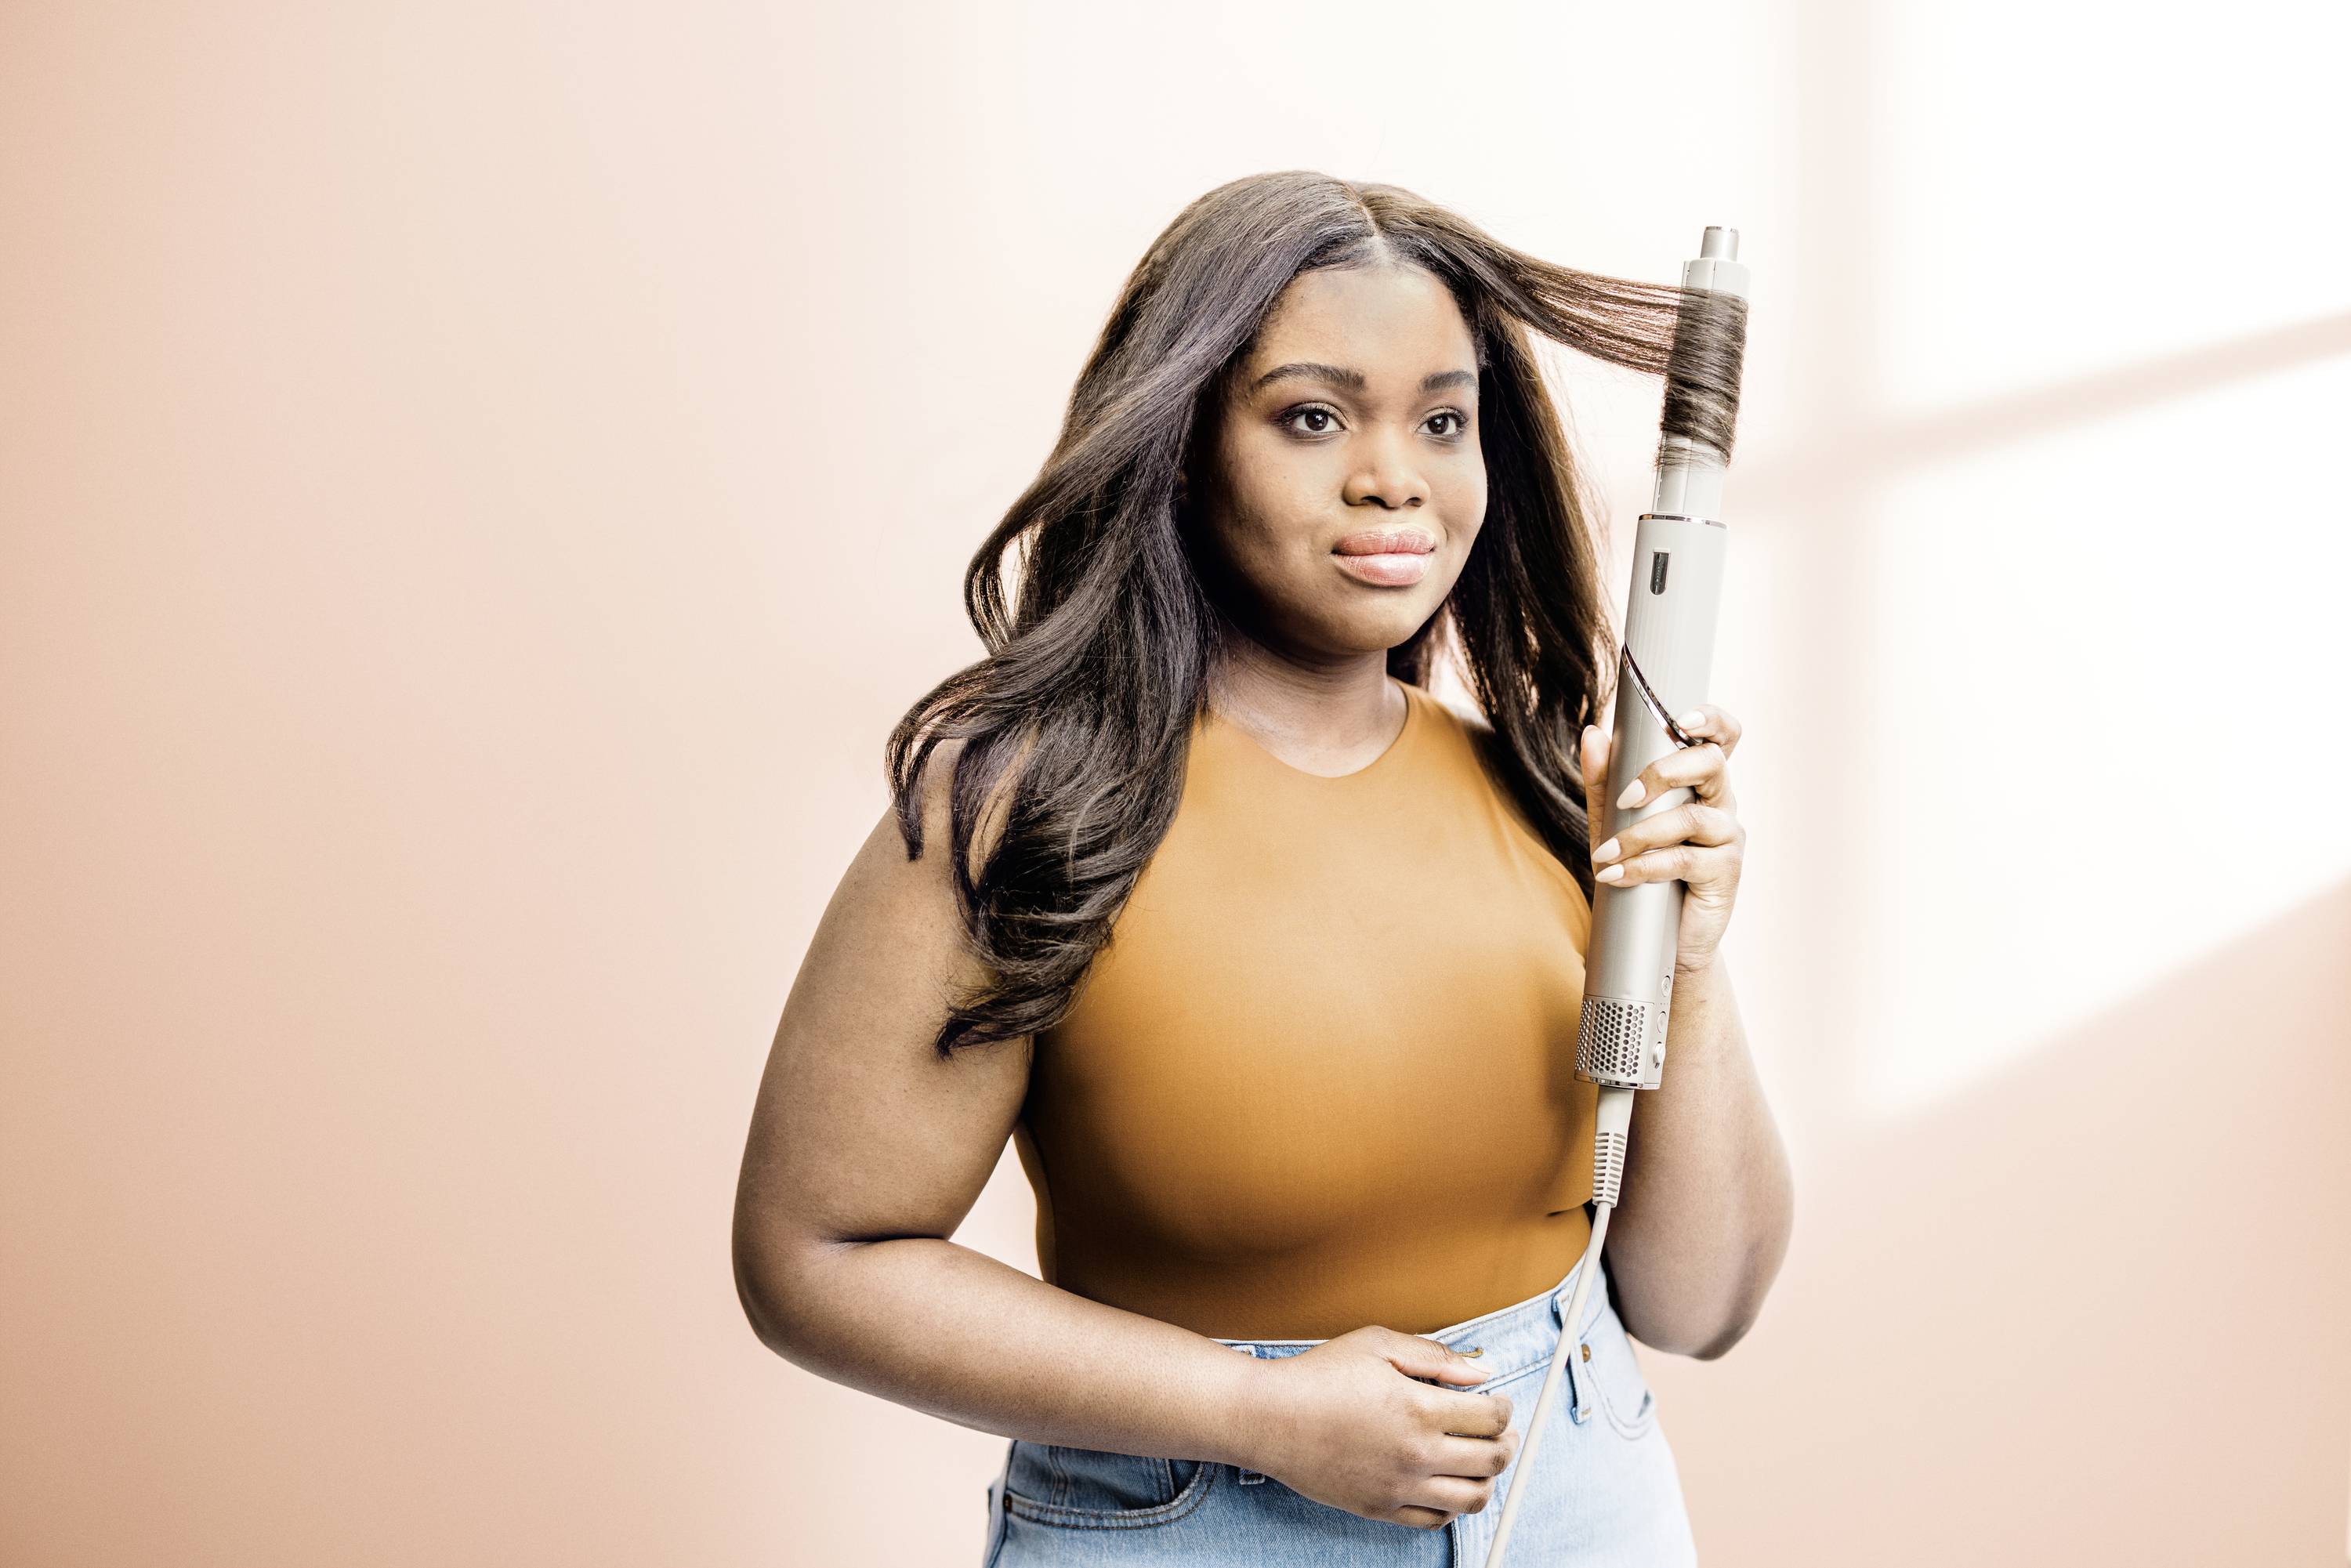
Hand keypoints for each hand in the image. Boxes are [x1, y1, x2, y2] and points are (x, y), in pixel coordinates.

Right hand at [1240, 1326, 1519, 1529]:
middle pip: (1491, 1460)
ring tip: (1484, 1462)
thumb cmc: (1318, 1376)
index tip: (1498, 1402)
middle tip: (1503, 1433)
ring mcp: (1399, 1487)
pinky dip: (1453, 1505)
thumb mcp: (1378, 1344)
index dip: (1504, 1408)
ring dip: (1489, 1480)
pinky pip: (1435, 1520)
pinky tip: (1449, 1483)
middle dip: (1506, 1444)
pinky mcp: (1380, 1509)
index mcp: (1419, 1409)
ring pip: (1472, 1499)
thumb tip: (1481, 1373)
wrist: (1269, 1418)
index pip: (1490, 1418)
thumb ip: (1436, 1357)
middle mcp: (1416, 1453)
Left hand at [1580, 704, 1747, 973]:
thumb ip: (1603, 781)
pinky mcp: (1726, 872)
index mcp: (1698, 784)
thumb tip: (1593, 733)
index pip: (1720, 738)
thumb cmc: (1640, 872)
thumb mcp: (1611, 823)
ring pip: (1692, 816)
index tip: (1680, 718)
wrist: (1657, 939)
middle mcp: (1719, 804)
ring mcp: (1727, 838)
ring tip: (1603, 854)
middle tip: (1625, 797)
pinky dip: (1644, 866)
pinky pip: (1686, 860)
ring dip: (1639, 834)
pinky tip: (1615, 875)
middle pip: (1712, 763)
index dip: (1711, 719)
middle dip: (1664, 772)